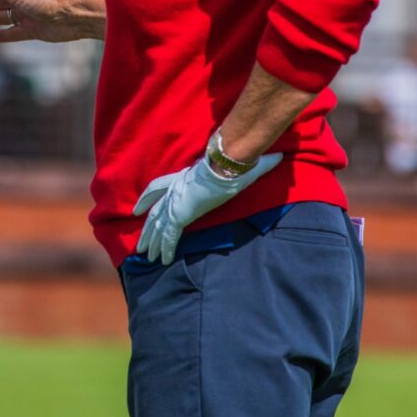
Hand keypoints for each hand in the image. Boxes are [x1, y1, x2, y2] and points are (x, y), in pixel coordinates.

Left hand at [131, 152, 282, 264]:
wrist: (225, 166)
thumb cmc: (231, 164)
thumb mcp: (240, 167)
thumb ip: (256, 164)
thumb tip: (279, 156)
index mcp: (182, 179)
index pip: (157, 188)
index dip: (147, 198)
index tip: (138, 208)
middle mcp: (175, 192)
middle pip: (154, 213)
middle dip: (147, 229)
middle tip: (141, 244)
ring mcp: (176, 203)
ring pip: (157, 227)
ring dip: (151, 242)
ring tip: (144, 255)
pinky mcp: (180, 214)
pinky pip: (169, 236)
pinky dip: (165, 248)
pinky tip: (161, 259)